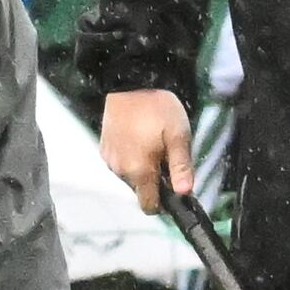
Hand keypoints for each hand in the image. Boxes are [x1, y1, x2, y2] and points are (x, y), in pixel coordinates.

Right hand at [99, 89, 193, 210]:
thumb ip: (181, 167)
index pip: (149, 206)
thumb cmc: (155, 107)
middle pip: (141, 190)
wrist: (128, 83)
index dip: (164, 203)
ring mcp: (110, 159)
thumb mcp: (178, 135)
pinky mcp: (104, 148)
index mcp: (140, 171)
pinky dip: (130, 157)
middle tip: (167, 154)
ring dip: (142, 168)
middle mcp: (121, 170)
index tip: (174, 189)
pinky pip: (120, 162)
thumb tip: (185, 192)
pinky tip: (138, 137)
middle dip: (155, 180)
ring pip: (130, 176)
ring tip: (152, 142)